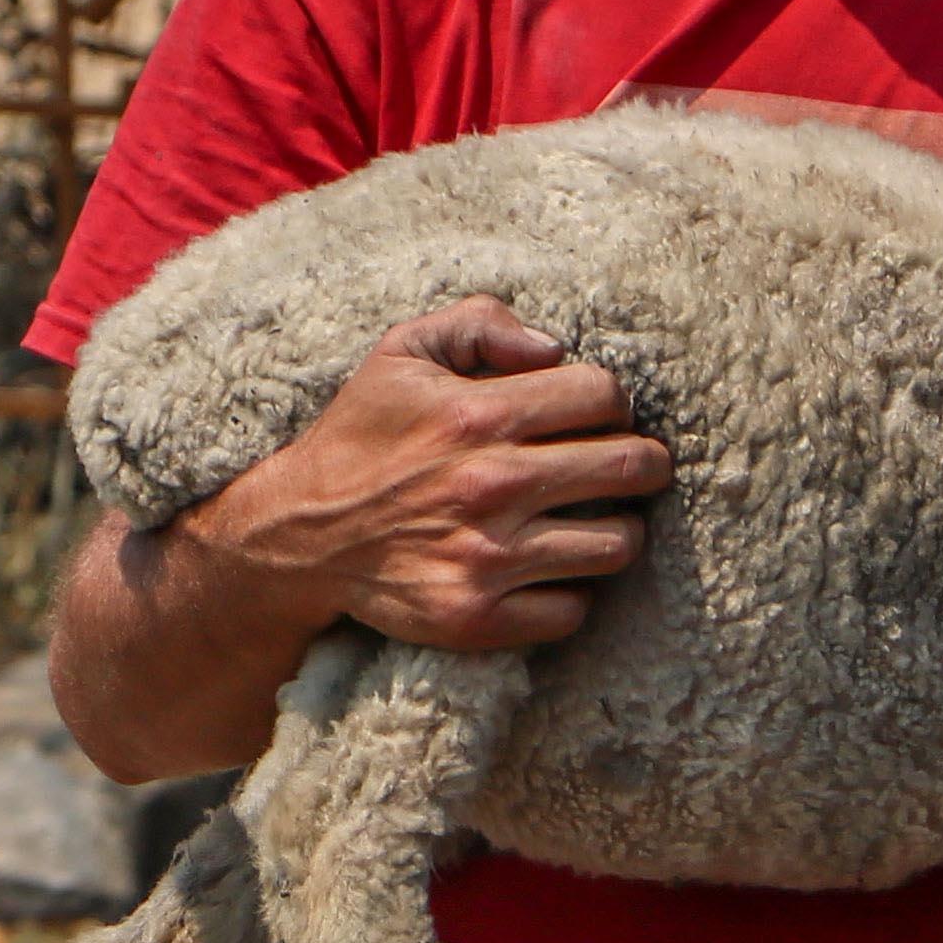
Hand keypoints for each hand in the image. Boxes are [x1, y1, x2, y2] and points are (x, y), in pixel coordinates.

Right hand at [186, 297, 673, 652]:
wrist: (297, 535)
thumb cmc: (360, 437)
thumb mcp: (402, 353)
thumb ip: (480, 323)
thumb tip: (555, 348)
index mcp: (478, 415)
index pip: (604, 396)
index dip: (612, 401)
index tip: (600, 416)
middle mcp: (490, 486)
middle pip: (631, 469)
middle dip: (645, 463)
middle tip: (633, 467)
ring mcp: (488, 559)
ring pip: (617, 545)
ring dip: (617, 529)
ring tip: (596, 520)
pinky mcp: (478, 619)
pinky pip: (573, 611)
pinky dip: (572, 592)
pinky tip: (551, 571)